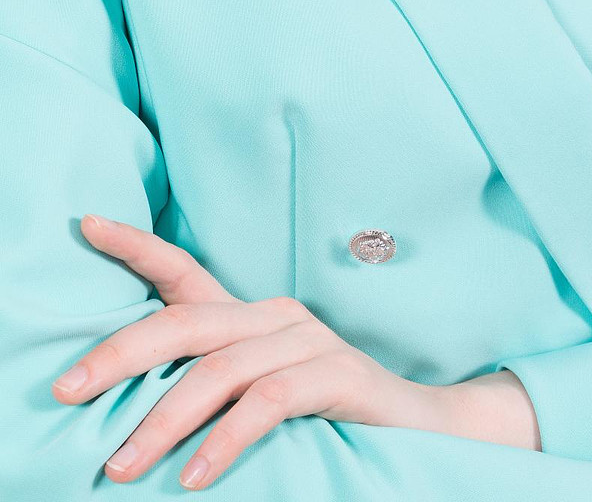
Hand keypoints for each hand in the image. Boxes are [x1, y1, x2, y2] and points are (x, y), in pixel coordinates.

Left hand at [51, 214, 450, 489]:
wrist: (416, 424)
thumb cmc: (325, 414)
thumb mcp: (257, 395)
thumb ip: (210, 390)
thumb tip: (125, 416)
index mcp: (250, 316)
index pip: (185, 271)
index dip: (136, 246)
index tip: (87, 224)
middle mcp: (276, 316)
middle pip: (185, 322)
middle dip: (119, 353)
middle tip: (67, 390)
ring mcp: (309, 340)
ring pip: (219, 370)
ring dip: (162, 421)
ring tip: (120, 467)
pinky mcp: (338, 374)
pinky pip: (269, 401)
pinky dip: (226, 438)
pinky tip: (195, 475)